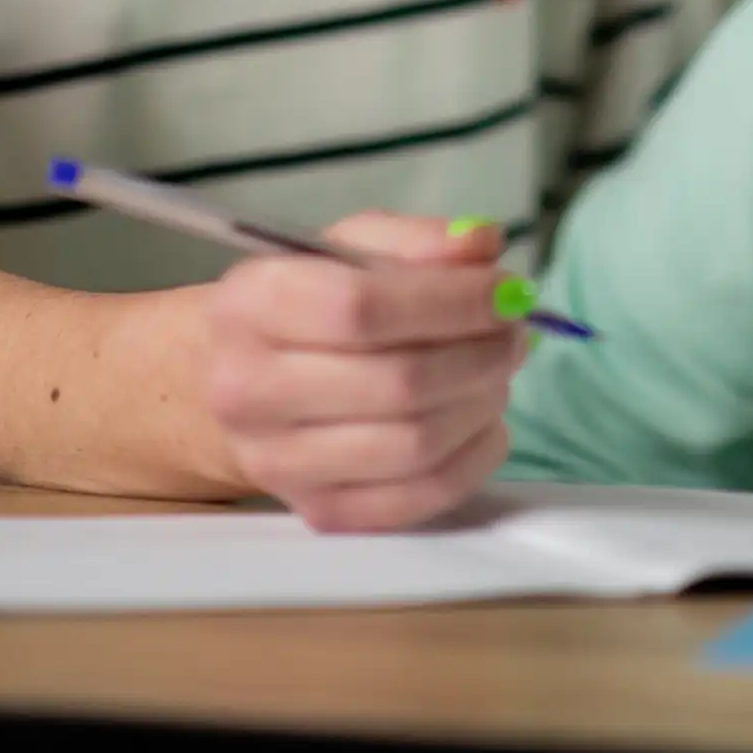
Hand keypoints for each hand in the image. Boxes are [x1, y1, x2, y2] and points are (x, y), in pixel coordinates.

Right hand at [200, 212, 527, 530]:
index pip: (363, 309)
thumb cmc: (307, 297)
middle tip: (514, 332)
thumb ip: (417, 241)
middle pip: (397, 384)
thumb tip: (482, 247)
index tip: (505, 291)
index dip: (450, 300)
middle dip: (479, 354)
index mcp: (253, 304)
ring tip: (498, 371)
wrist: (238, 375)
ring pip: (414, 445)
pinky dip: (472, 461)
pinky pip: (416, 500)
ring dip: (481, 404)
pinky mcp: (315, 511)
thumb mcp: (350, 245)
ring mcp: (278, 463)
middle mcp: (250, 390)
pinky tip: (487, 423)